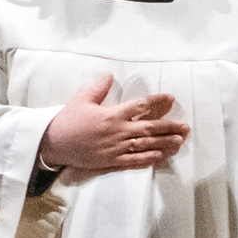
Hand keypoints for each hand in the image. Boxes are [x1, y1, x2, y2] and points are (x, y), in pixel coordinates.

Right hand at [36, 75, 187, 174]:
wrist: (52, 142)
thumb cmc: (66, 120)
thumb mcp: (82, 99)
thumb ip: (99, 88)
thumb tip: (110, 75)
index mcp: (113, 114)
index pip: (141, 106)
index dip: (157, 102)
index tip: (170, 98)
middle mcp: (118, 131)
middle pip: (150, 128)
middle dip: (170, 127)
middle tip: (185, 127)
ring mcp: (116, 148)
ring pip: (146, 145)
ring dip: (165, 143)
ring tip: (180, 141)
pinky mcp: (111, 161)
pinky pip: (135, 161)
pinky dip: (150, 159)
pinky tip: (162, 157)